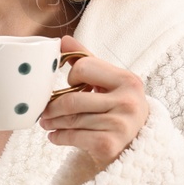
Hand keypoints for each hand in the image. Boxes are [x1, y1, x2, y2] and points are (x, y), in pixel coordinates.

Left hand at [39, 35, 149, 171]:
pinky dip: (59, 137)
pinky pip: (74, 137)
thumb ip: (88, 61)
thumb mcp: (109, 82)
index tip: (70, 85)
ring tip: (46, 122)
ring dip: (53, 122)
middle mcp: (127, 101)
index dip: (72, 76)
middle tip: (44, 111)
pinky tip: (54, 136)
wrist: (139, 144)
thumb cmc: (119, 108)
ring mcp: (120, 125)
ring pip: (72, 120)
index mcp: (127, 80)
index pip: (83, 68)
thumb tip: (63, 40)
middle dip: (53, 106)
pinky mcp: (110, 144)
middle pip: (73, 99)